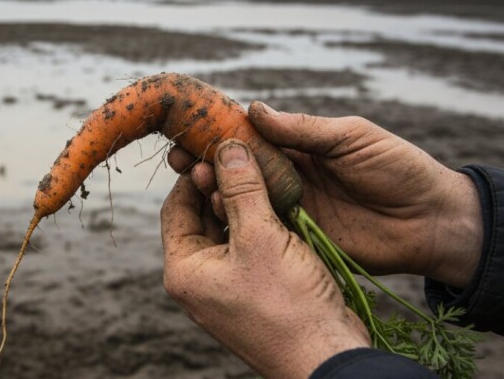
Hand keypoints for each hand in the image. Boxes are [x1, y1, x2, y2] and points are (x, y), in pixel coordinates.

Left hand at [161, 139, 368, 377]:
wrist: (327, 357)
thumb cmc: (288, 304)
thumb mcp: (260, 237)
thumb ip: (242, 189)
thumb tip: (226, 148)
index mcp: (183, 270)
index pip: (175, 207)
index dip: (195, 173)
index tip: (216, 146)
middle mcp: (199, 280)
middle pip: (202, 216)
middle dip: (223, 185)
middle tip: (244, 153)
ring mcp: (226, 288)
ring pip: (229, 230)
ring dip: (246, 202)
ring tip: (267, 174)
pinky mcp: (254, 292)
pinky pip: (250, 247)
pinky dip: (262, 224)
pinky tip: (283, 204)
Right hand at [170, 103, 483, 288]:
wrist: (433, 222)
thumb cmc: (398, 169)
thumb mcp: (352, 138)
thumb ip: (303, 128)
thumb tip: (253, 109)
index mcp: (301, 147)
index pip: (251, 137)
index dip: (220, 134)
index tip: (189, 130)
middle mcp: (289, 177)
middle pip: (238, 169)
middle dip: (206, 163)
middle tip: (180, 159)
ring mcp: (292, 209)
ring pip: (244, 199)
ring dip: (216, 190)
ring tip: (195, 182)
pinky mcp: (298, 239)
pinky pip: (262, 229)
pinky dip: (239, 221)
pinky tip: (217, 213)